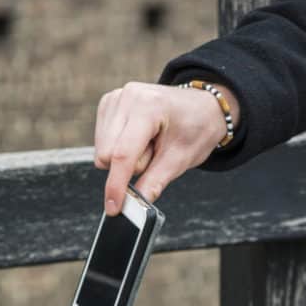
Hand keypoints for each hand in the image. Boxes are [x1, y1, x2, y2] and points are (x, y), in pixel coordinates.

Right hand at [94, 81, 240, 214]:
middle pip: (108, 155)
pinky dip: (119, 148)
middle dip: (130, 166)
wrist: (203, 107)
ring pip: (102, 150)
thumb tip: (134, 205)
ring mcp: (116, 98)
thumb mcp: (181, 159)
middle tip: (155, 155)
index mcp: (149, 106)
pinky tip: (138, 138)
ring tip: (149, 145)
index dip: (116, 185)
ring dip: (124, 158)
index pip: (123, 154)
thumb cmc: (197, 127)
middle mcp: (127, 97)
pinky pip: (101, 142)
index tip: (113, 207)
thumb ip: (154, 182)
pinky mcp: (108, 103)